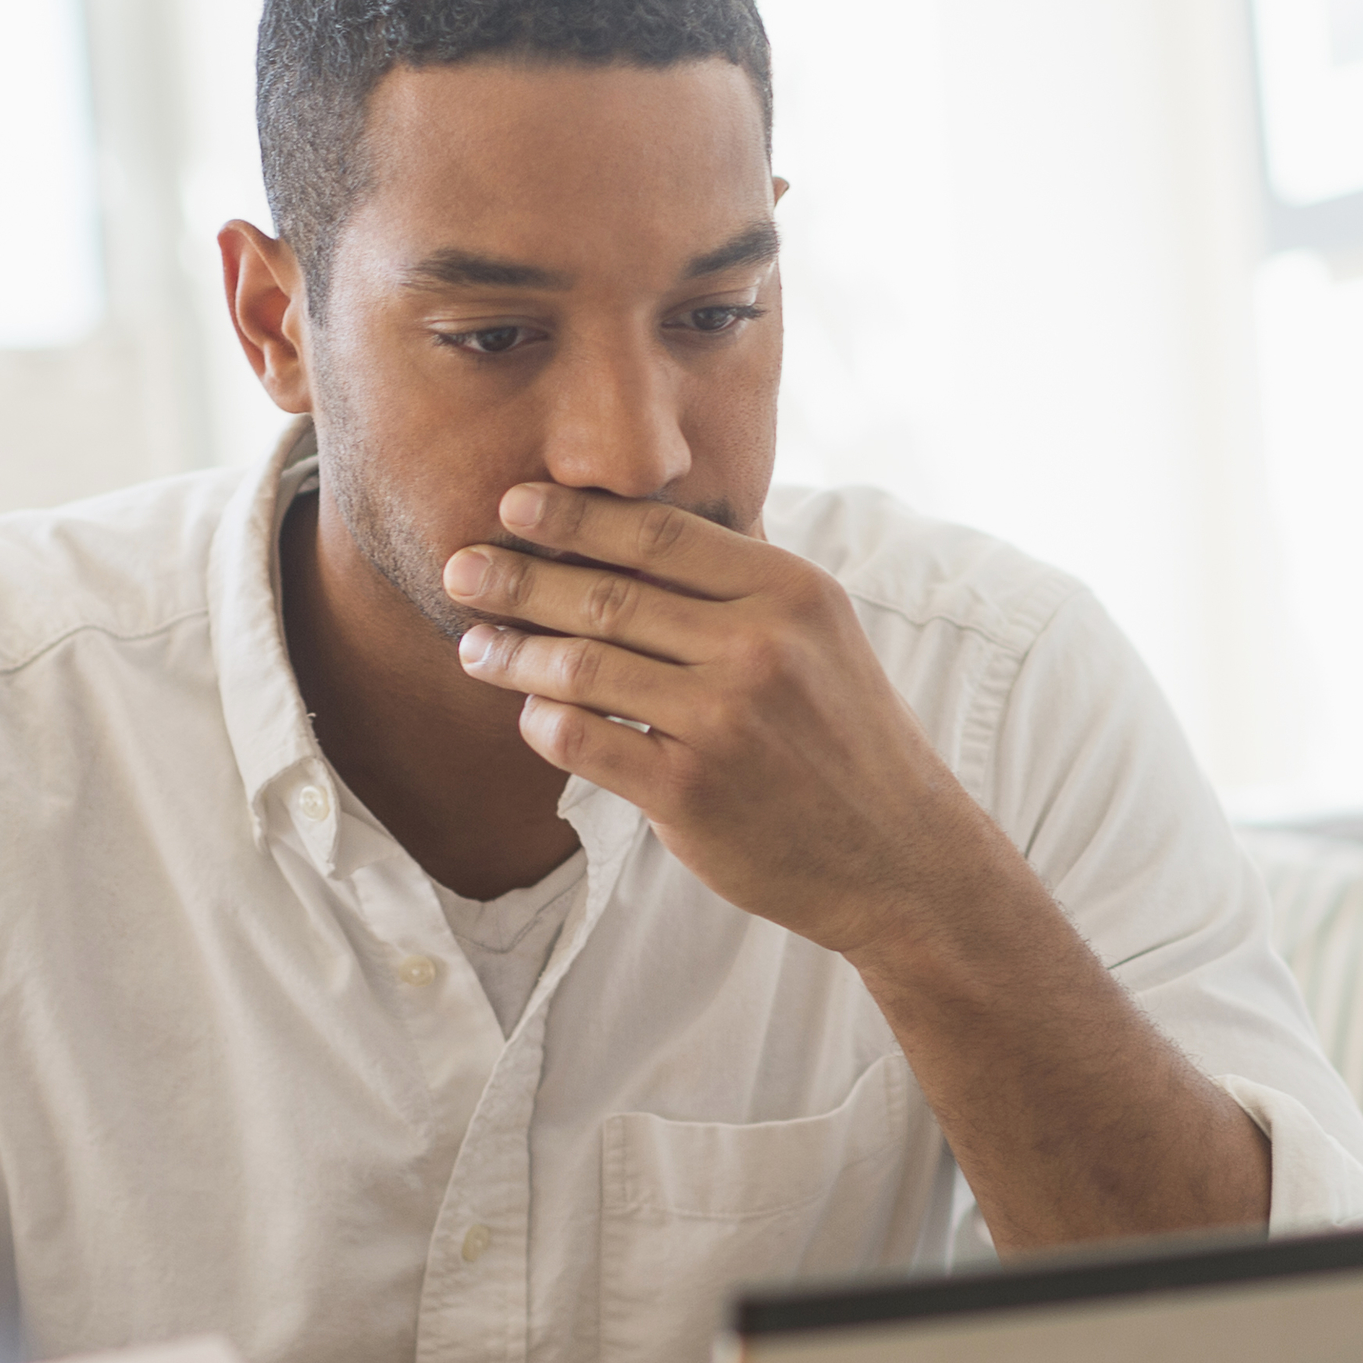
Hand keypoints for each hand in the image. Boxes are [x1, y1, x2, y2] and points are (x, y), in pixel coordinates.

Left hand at [446, 484, 1016, 963]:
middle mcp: (760, 647)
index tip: (514, 504)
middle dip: (519, 579)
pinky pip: (583, 740)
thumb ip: (741, 586)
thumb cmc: (845, 740)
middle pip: (607, 595)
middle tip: (462, 570)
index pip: (660, 534)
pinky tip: (530, 715)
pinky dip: (543, 722)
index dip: (576, 516)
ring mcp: (725, 721)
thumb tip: (637, 527)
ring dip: (514, 654)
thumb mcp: (820, 637)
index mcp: (791, 592)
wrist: (900, 857)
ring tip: (475, 649)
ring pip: (582, 667)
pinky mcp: (691, 792)